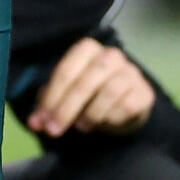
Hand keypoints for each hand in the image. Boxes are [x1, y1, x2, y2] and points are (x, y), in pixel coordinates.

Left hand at [25, 35, 155, 138]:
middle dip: (65, 109)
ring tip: (81, 126)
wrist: (126, 103)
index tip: (40, 121)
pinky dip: (110, 119)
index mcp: (88, 49)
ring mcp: (131, 73)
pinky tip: (103, 123)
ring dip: (89, 115)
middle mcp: (112, 55)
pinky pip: (125, 107)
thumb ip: (48, 106)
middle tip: (54, 130)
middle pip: (84, 83)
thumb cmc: (90, 94)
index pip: (65, 71)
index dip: (51, 98)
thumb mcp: (66, 94)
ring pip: (107, 94)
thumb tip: (34, 123)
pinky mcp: (145, 93)